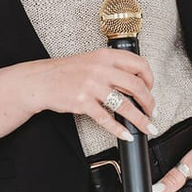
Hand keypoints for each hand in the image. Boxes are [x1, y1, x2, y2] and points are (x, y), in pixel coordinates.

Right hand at [18, 48, 157, 141]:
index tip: (150, 89)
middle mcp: (100, 69)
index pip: (139, 64)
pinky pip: (106, 119)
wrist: (39, 81)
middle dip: (149, 102)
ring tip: (147, 127)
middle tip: (152, 112)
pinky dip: (119, 130)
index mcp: (105, 56)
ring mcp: (91, 86)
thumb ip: (112, 68)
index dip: (150, 78)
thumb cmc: (65, 72)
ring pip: (125, 106)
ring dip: (140, 120)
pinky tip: (126, 135)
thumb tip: (136, 83)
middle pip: (137, 86)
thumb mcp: (90, 61)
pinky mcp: (83, 102)